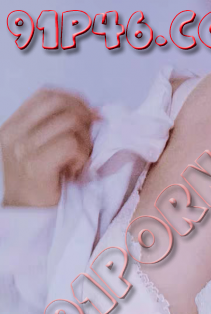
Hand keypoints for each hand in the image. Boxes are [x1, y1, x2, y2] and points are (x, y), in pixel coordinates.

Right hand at [0, 87, 99, 206]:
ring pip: (69, 123)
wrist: (28, 218)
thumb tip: (94, 113)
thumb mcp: (44, 150)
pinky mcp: (36, 165)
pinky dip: (81, 157)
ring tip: (79, 161)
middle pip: (60, 104)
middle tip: (89, 140)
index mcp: (13, 126)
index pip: (46, 95)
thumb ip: (58, 129)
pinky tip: (74, 172)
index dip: (74, 99)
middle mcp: (13, 134)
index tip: (91, 116)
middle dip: (84, 118)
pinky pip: (71, 145)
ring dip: (84, 142)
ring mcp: (22, 149)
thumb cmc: (44, 186)